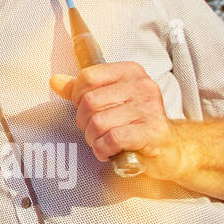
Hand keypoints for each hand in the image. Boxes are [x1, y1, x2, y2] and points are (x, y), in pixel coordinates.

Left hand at [50, 61, 188, 181]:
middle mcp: (142, 85)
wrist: (169, 148)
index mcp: (130, 71)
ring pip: (98, 122)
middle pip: (90, 101)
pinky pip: (112, 139)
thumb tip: (55, 81)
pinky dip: (103, 149)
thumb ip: (81, 90)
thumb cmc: (135, 121)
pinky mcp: (152, 132)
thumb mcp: (109, 99)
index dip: (77, 97)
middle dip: (84, 122)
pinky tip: (109, 152)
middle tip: (94, 131)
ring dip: (93, 139)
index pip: (88, 77)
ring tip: (102, 142)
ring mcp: (150, 108)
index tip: (85, 109)